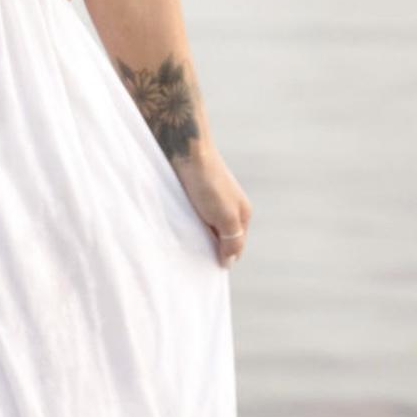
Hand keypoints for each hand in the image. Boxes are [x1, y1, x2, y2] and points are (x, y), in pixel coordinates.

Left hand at [171, 142, 252, 268]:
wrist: (185, 148)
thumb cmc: (207, 182)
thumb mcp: (225, 216)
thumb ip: (232, 241)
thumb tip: (229, 262)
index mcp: (242, 213)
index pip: (235, 246)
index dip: (223, 257)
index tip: (204, 268)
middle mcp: (228, 206)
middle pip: (220, 237)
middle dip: (208, 248)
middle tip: (190, 259)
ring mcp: (210, 199)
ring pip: (204, 226)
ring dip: (194, 236)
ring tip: (180, 245)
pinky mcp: (192, 192)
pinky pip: (190, 215)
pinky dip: (185, 223)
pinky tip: (175, 227)